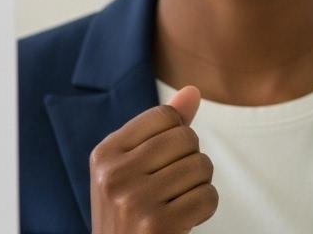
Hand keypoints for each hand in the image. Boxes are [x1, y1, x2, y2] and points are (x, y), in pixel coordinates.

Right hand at [88, 85, 217, 233]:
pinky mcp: (157, 224)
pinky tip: (182, 221)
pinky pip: (208, 196)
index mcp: (104, 154)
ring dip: (199, 186)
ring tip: (175, 203)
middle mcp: (113, 175)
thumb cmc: (132, 211)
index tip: (160, 164)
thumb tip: (192, 91)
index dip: (176, 137)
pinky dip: (204, 209)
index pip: (165, 115)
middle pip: (186, 138)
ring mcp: (134, 200)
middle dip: (190, 161)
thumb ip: (161, 129)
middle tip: (170, 188)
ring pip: (201, 166)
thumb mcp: (133, 167)